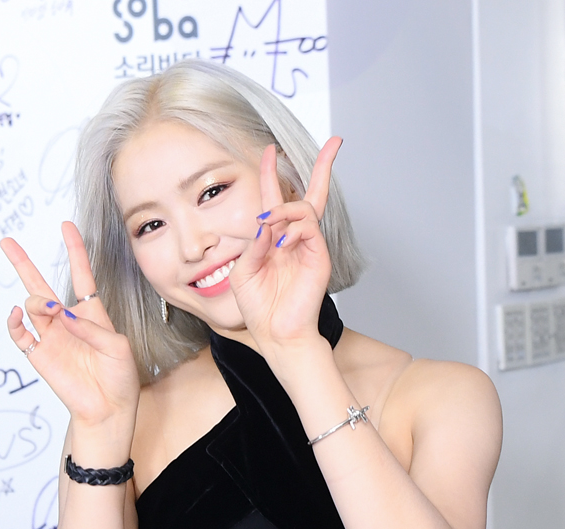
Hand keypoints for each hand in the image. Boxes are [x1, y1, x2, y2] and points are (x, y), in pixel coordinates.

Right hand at [0, 222, 139, 427]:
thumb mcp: (118, 347)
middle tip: (7, 243)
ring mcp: (51, 336)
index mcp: (91, 313)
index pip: (81, 275)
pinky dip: (15, 322)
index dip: (75, 250)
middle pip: (41, 284)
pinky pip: (19, 333)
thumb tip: (63, 316)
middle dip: (24, 263)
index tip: (67, 226)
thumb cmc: (119, 378)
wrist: (107, 409)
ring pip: (32, 305)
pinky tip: (19, 314)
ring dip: (38, 301)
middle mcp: (67, 321)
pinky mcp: (39, 354)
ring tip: (50, 309)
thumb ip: (92, 328)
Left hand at [228, 137, 342, 349]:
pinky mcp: (319, 256)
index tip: (270, 150)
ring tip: (269, 227)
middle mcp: (294, 239)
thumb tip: (266, 221)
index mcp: (274, 240)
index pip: (277, 200)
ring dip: (283, 209)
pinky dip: (293, 229)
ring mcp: (309, 246)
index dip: (272, 174)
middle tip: (335, 143)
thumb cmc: (259, 307)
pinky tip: (281, 245)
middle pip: (312, 194)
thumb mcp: (243, 272)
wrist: (277, 334)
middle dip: (323, 166)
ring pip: (304, 207)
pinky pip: (309, 227)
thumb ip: (253, 244)